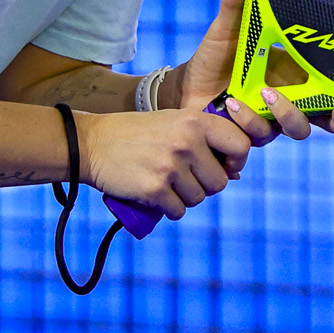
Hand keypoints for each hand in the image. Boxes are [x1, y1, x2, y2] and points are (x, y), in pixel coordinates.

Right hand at [80, 108, 252, 220]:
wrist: (93, 143)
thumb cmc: (136, 133)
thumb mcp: (172, 124)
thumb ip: (204, 141)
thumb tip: (236, 174)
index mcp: (194, 121)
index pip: (240, 145)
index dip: (236, 161)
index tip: (223, 167)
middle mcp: (186, 142)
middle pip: (220, 182)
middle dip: (205, 186)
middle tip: (184, 178)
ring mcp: (171, 166)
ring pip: (198, 198)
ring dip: (185, 198)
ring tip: (165, 183)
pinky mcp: (155, 189)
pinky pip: (178, 211)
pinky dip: (169, 209)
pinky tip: (156, 196)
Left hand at [174, 0, 333, 143]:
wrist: (186, 86)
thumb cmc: (215, 58)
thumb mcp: (227, 28)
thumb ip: (236, 3)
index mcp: (294, 74)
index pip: (332, 88)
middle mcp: (288, 100)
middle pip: (325, 117)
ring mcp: (270, 119)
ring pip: (294, 129)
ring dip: (285, 114)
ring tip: (262, 95)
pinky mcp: (247, 134)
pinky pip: (257, 137)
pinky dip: (247, 121)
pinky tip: (231, 107)